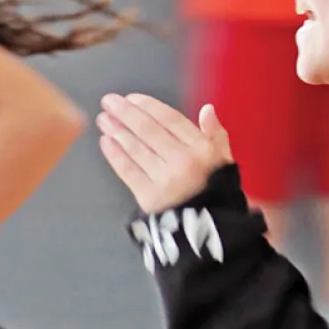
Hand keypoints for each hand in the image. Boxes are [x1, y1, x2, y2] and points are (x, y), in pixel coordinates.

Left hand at [97, 94, 232, 214]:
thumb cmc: (215, 190)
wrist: (208, 229)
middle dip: (126, 113)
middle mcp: (183, 162)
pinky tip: (106, 141)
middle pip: (149, 130)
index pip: (171, 120)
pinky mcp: (149, 197)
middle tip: (109, 101)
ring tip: (104, 119)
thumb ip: (216, 134)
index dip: (149, 106)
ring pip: (136, 149)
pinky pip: (128, 170)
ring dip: (116, 131)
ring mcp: (164, 180)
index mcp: (202, 150)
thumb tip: (207, 109)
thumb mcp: (224, 161)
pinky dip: (115, 155)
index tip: (132, 98)